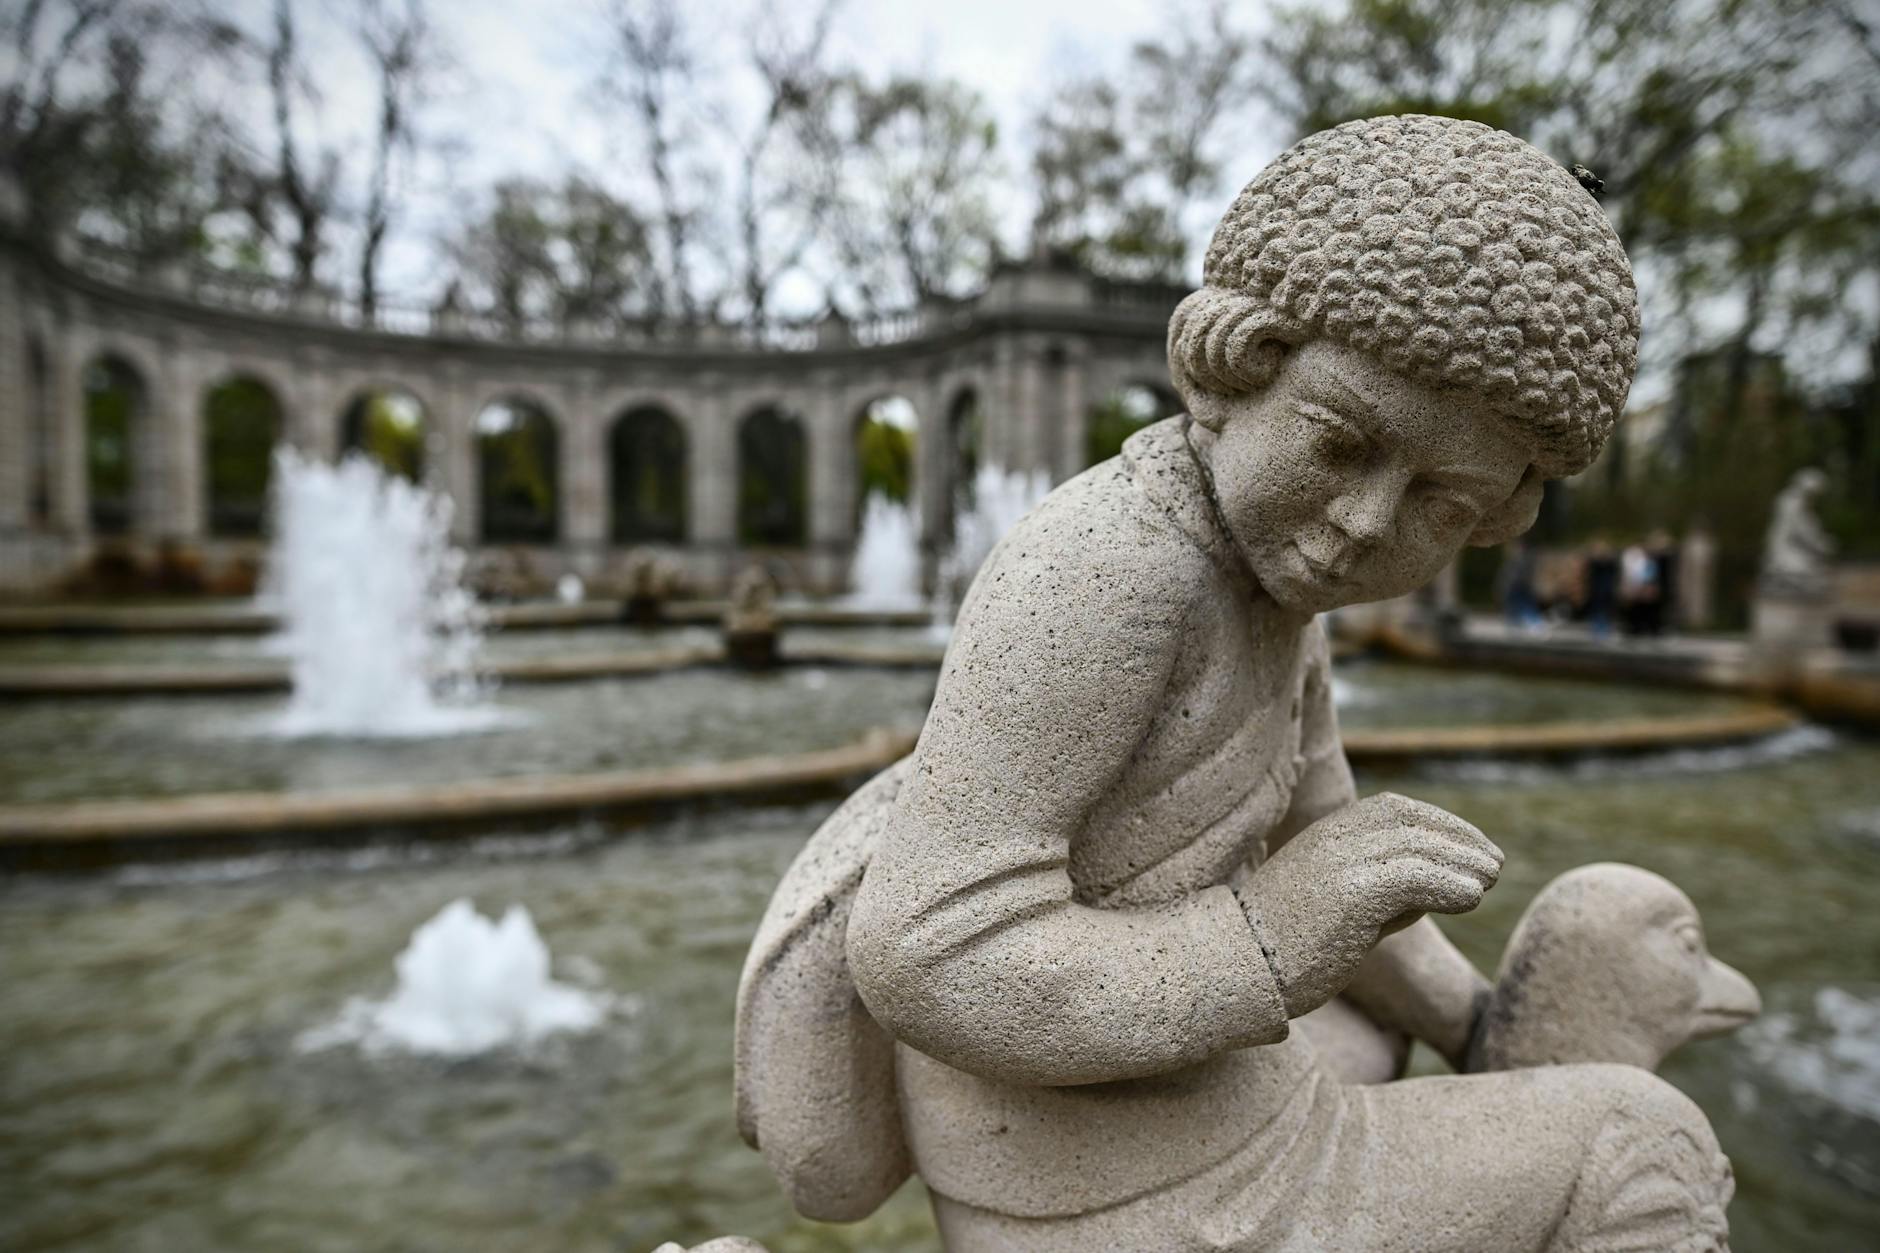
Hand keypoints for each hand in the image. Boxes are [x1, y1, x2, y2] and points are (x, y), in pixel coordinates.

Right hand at [1239, 793, 1501, 1018]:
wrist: (1233, 970)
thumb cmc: (1281, 950)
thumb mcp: (1333, 908)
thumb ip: (1379, 894)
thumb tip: (1435, 892)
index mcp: (1322, 837)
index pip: (1393, 810)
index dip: (1440, 823)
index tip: (1471, 846)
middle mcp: (1331, 839)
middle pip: (1410, 819)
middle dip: (1459, 836)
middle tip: (1495, 861)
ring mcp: (1338, 862)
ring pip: (1418, 847)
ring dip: (1463, 861)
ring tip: (1492, 879)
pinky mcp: (1350, 893)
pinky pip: (1415, 878)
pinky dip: (1451, 885)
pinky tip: (1474, 899)